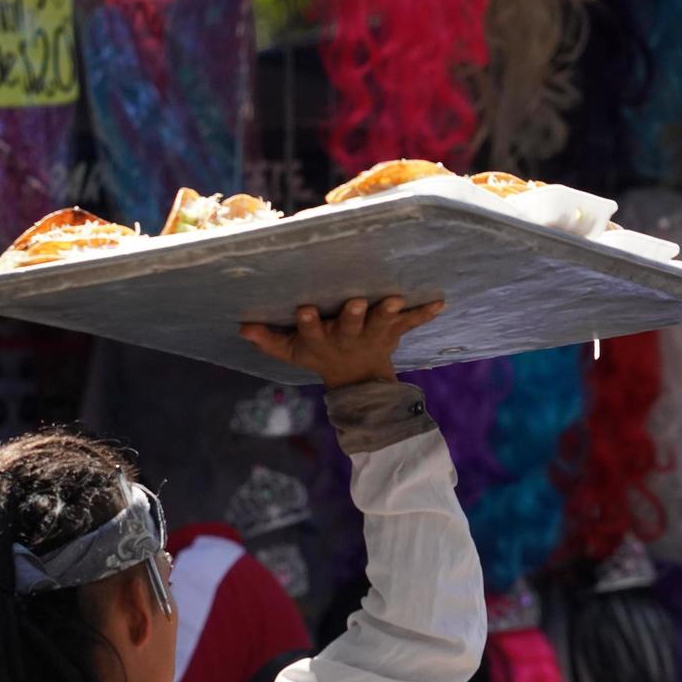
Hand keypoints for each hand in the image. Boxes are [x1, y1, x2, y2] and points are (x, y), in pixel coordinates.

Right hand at [239, 296, 444, 389]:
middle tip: (354, 302)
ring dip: (388, 313)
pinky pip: (411, 322)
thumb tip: (242, 327)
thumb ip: (269, 340)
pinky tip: (440, 303)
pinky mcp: (393, 331)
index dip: (308, 323)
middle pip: (349, 327)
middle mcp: (347, 337)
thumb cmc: (320, 355)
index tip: (305, 309)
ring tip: (394, 300)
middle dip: (351, 316)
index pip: (311, 331)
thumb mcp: (293, 352)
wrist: (359, 381)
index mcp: (321, 340)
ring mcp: (373, 334)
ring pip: (381, 323)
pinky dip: (424, 314)